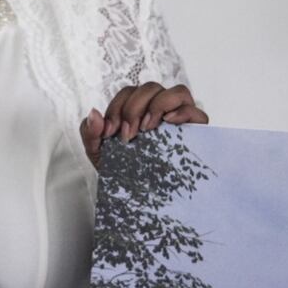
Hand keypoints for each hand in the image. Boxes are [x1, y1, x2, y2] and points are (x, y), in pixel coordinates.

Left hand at [80, 82, 207, 167]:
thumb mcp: (98, 151)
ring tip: (147, 128)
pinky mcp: (196, 134)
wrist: (138, 198)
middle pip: (151, 88)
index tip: (110, 133)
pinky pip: (197, 112)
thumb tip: (94, 113)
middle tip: (127, 136)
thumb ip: (90, 131)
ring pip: (177, 92)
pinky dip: (183, 112)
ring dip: (158, 105)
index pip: (129, 92)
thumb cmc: (120, 169)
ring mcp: (180, 119)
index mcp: (138, 109)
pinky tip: (169, 123)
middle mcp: (160, 109)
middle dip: (134, 109)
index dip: (118, 107)